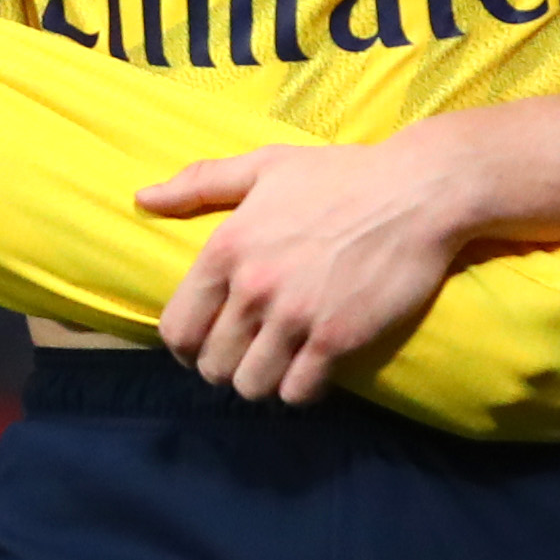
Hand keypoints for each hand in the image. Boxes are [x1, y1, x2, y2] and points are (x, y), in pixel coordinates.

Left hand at [136, 134, 478, 405]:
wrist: (418, 193)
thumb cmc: (341, 176)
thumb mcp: (265, 166)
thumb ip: (199, 183)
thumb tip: (142, 198)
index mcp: (226, 248)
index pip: (177, 328)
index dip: (185, 346)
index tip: (204, 344)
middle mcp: (253, 288)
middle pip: (211, 365)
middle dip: (224, 366)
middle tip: (247, 354)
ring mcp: (295, 317)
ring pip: (251, 386)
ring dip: (261, 381)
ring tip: (277, 364)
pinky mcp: (337, 340)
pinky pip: (298, 393)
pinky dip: (300, 389)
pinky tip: (311, 369)